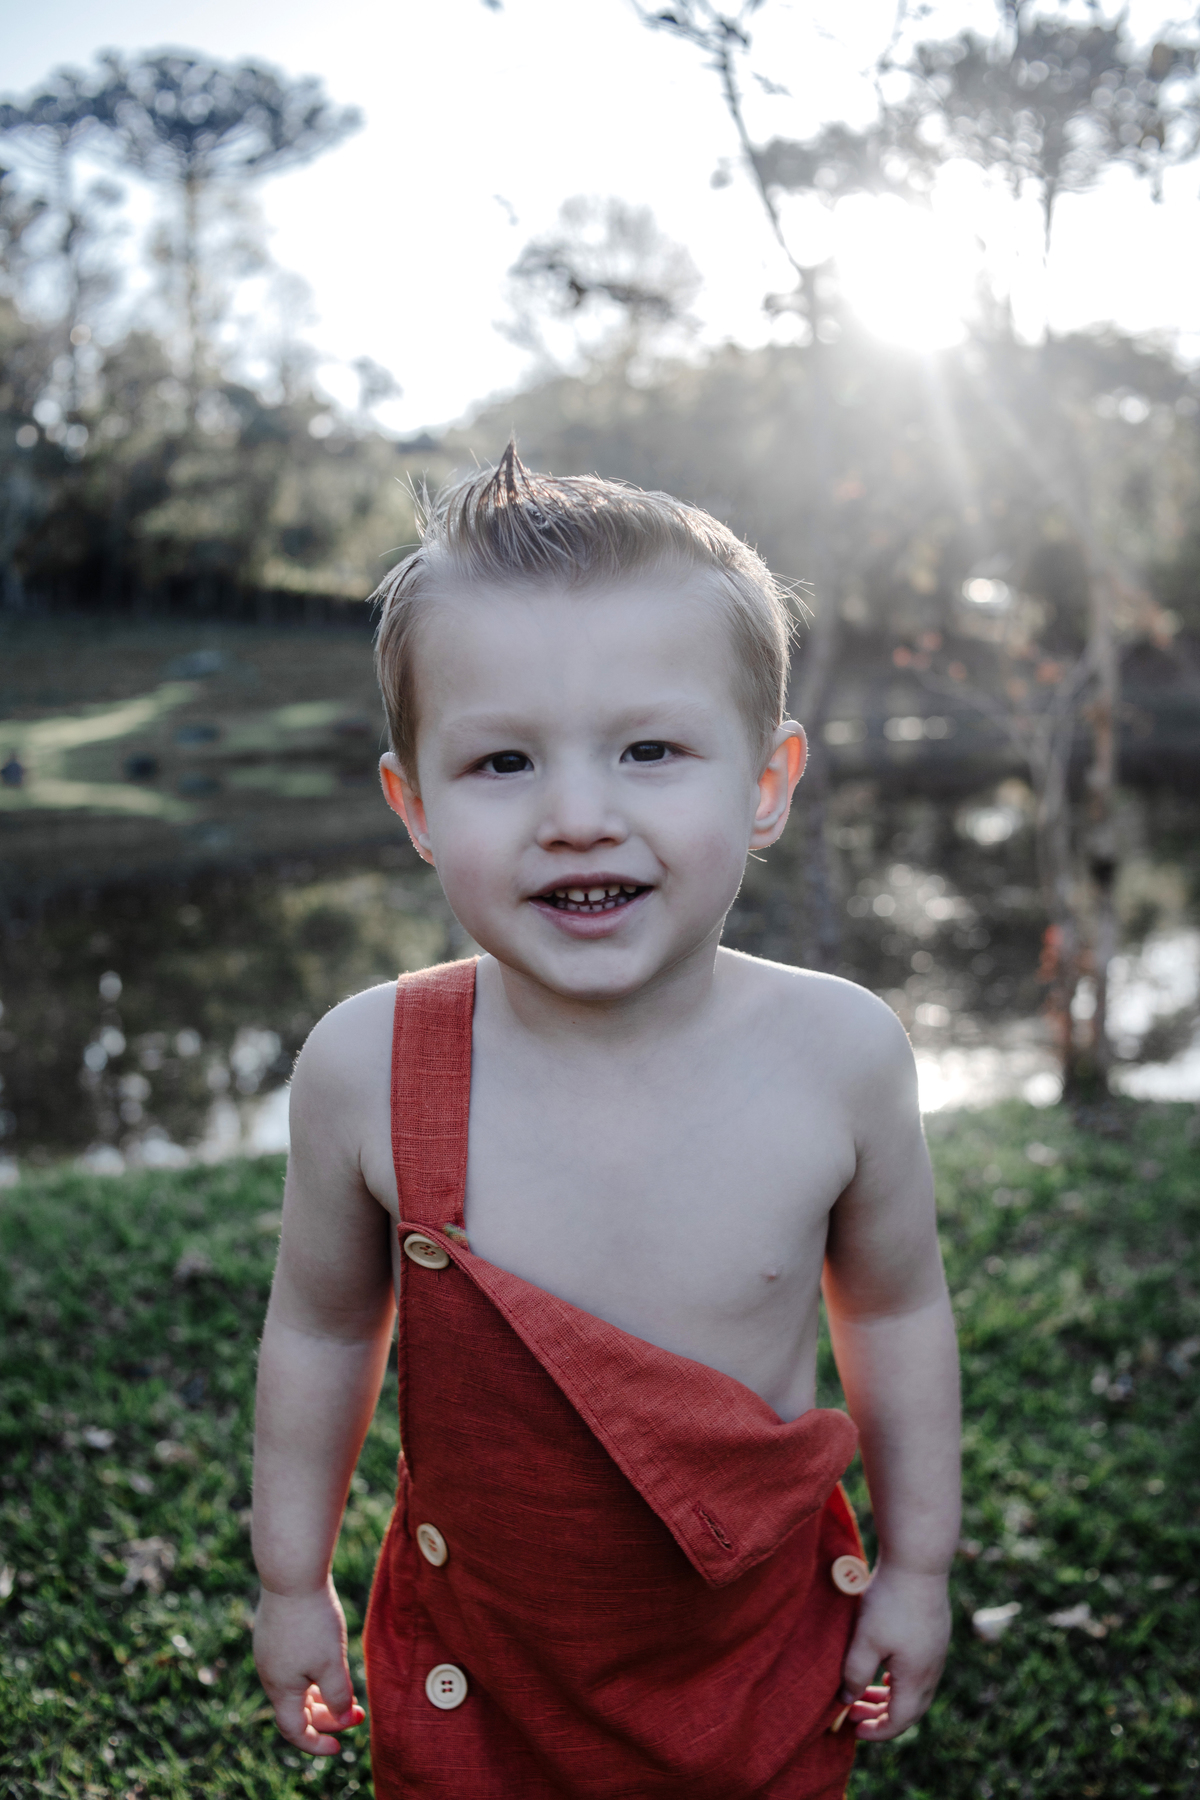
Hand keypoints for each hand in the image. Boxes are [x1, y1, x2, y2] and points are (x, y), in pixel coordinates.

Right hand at [254, 1579, 365, 1755]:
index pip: (294, 1731)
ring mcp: (270, 1651)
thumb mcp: (331, 1663)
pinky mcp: (275, 1632)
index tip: (340, 1748)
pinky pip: (293, 1665)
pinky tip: (331, 1660)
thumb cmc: (313, 1621)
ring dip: (322, 1695)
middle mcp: (270, 1673)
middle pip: (298, 1710)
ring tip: (349, 1691)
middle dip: (329, 1716)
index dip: (316, 1744)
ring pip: (297, 1687)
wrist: (292, 1573)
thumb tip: (344, 1719)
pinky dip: (313, 1674)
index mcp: (281, 1688)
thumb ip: (338, 1696)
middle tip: (359, 1713)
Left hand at [839, 1565, 949, 1741]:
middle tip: (852, 1713)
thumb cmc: (890, 1602)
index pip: (899, 1721)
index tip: (853, 1729)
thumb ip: (854, 1674)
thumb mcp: (865, 1641)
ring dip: (888, 1697)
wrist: (918, 1562)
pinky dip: (897, 1679)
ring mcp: (936, 1651)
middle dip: (881, 1716)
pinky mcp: (934, 1634)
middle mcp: (932, 1670)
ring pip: (913, 1689)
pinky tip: (882, 1669)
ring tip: (863, 1694)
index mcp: (916, 1678)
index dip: (877, 1732)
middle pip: (909, 1709)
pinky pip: (917, 1670)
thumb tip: (847, 1700)